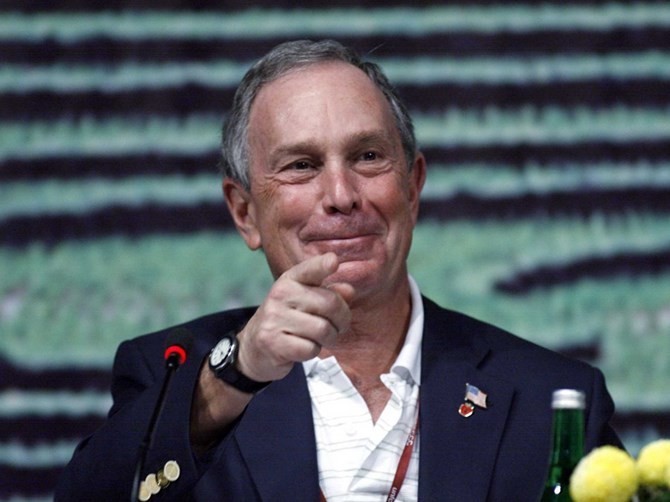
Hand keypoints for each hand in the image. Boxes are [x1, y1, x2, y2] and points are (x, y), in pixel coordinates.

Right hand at [190, 253, 351, 451]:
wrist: (253, 347)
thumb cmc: (288, 320)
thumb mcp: (305, 301)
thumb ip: (329, 293)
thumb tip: (349, 290)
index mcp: (289, 280)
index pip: (309, 269)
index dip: (322, 265)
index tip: (334, 261)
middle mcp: (280, 295)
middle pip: (330, 303)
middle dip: (342, 319)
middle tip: (339, 326)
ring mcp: (274, 319)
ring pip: (323, 329)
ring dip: (329, 338)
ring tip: (321, 338)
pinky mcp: (273, 342)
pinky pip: (310, 348)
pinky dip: (313, 351)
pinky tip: (304, 347)